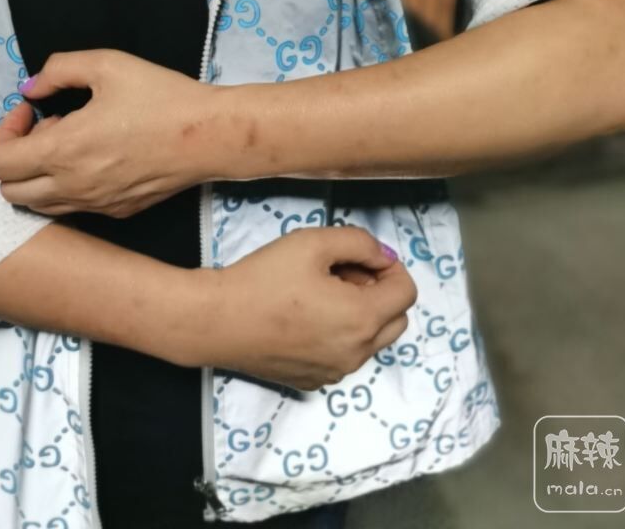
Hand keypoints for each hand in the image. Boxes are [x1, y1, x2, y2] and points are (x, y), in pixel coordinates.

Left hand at [0, 49, 216, 216]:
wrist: (209, 135)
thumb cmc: (160, 96)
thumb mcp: (107, 63)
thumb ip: (58, 69)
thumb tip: (31, 88)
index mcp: (64, 151)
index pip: (0, 162)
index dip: (5, 131)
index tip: (31, 109)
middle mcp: (72, 187)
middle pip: (11, 192)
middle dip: (16, 157)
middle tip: (47, 127)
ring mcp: (95, 205)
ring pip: (39, 206)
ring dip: (39, 175)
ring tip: (70, 142)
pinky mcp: (117, 213)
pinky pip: (74, 208)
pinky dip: (67, 186)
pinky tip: (96, 157)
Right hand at [191, 226, 416, 390]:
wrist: (217, 321)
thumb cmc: (265, 277)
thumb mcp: (313, 242)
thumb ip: (359, 242)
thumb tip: (384, 257)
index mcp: (363, 319)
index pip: (407, 292)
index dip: (390, 267)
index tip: (360, 257)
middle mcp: (357, 353)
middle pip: (397, 320)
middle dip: (379, 292)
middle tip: (341, 274)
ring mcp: (336, 372)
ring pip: (371, 340)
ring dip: (360, 314)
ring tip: (319, 293)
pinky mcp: (314, 382)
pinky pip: (344, 356)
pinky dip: (338, 335)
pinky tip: (302, 318)